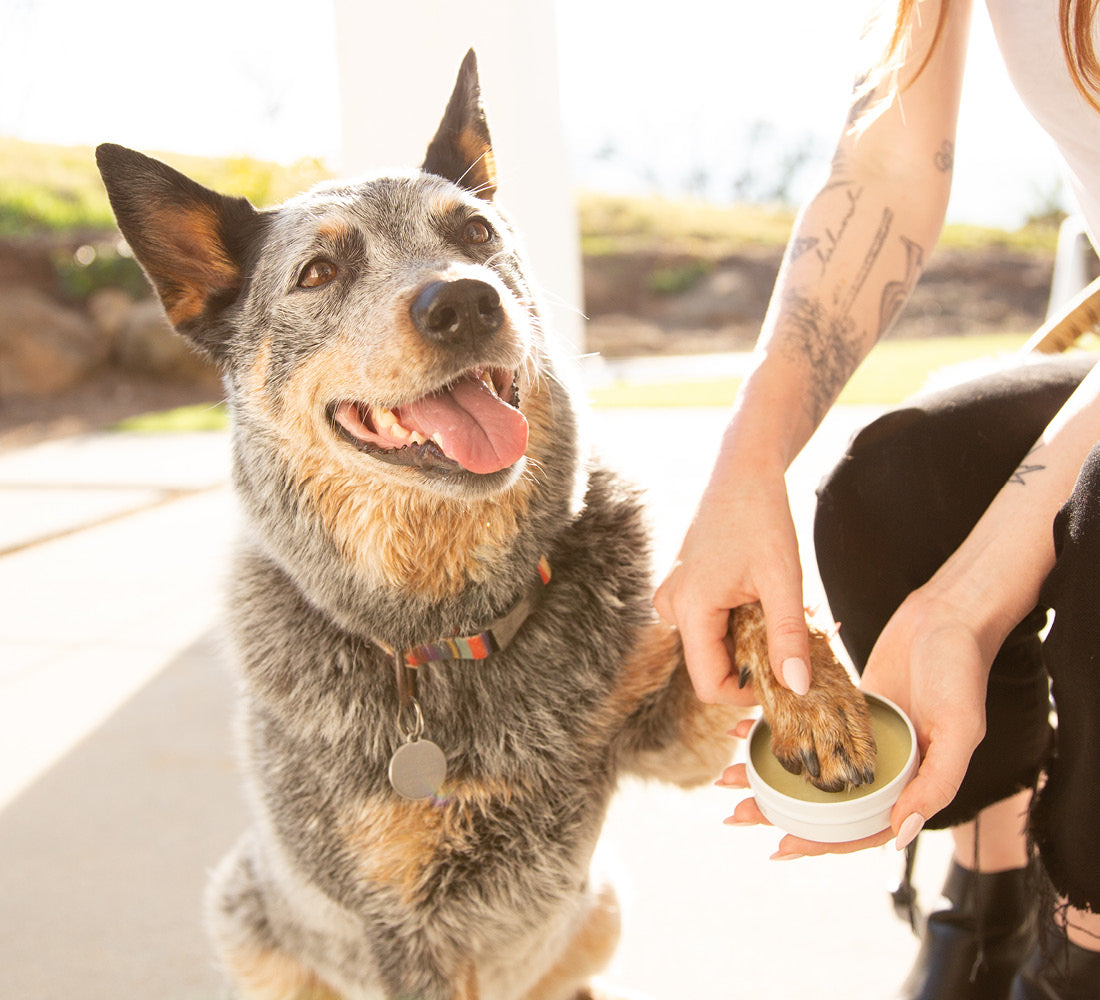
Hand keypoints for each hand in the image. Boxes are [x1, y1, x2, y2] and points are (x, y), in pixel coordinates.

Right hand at [654, 463, 812, 705]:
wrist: (742, 473)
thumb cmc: (761, 517)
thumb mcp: (783, 579)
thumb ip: (788, 637)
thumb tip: (796, 688)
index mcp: (690, 608)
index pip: (710, 685)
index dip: (750, 694)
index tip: (786, 678)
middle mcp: (672, 607)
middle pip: (713, 667)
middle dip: (754, 663)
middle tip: (791, 635)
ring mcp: (674, 597)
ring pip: (714, 646)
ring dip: (749, 641)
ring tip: (776, 607)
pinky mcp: (683, 589)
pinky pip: (710, 625)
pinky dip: (739, 623)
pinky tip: (759, 596)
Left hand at [719, 589, 990, 855]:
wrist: (950, 611)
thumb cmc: (962, 668)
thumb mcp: (959, 728)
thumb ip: (936, 784)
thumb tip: (898, 837)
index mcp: (911, 781)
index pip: (861, 829)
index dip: (822, 843)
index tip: (780, 846)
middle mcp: (883, 764)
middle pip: (825, 803)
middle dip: (780, 811)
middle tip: (736, 813)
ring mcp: (861, 734)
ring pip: (810, 765)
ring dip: (769, 773)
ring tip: (729, 776)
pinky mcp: (846, 703)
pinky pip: (807, 725)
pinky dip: (777, 730)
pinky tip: (744, 728)